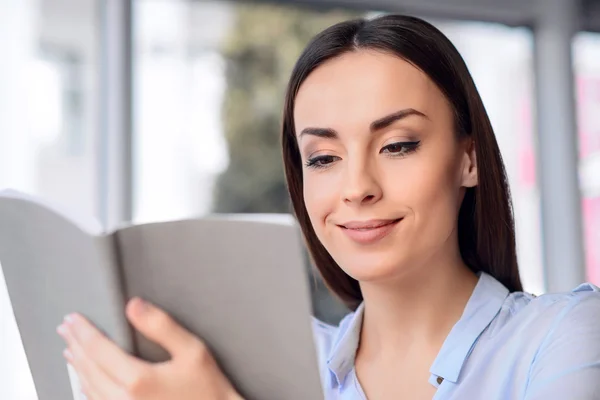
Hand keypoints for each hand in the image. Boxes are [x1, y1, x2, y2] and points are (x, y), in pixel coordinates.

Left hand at [57, 297, 242, 399]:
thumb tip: (133, 306)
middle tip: (65, 329)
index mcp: (138, 380)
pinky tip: (86, 382)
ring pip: (89, 389)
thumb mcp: (193, 351)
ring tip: (71, 350)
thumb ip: (162, 326)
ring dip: (77, 367)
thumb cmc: (208, 388)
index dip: (83, 331)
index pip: (98, 349)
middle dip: (75, 345)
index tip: (73, 319)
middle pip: (88, 369)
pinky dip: (86, 389)